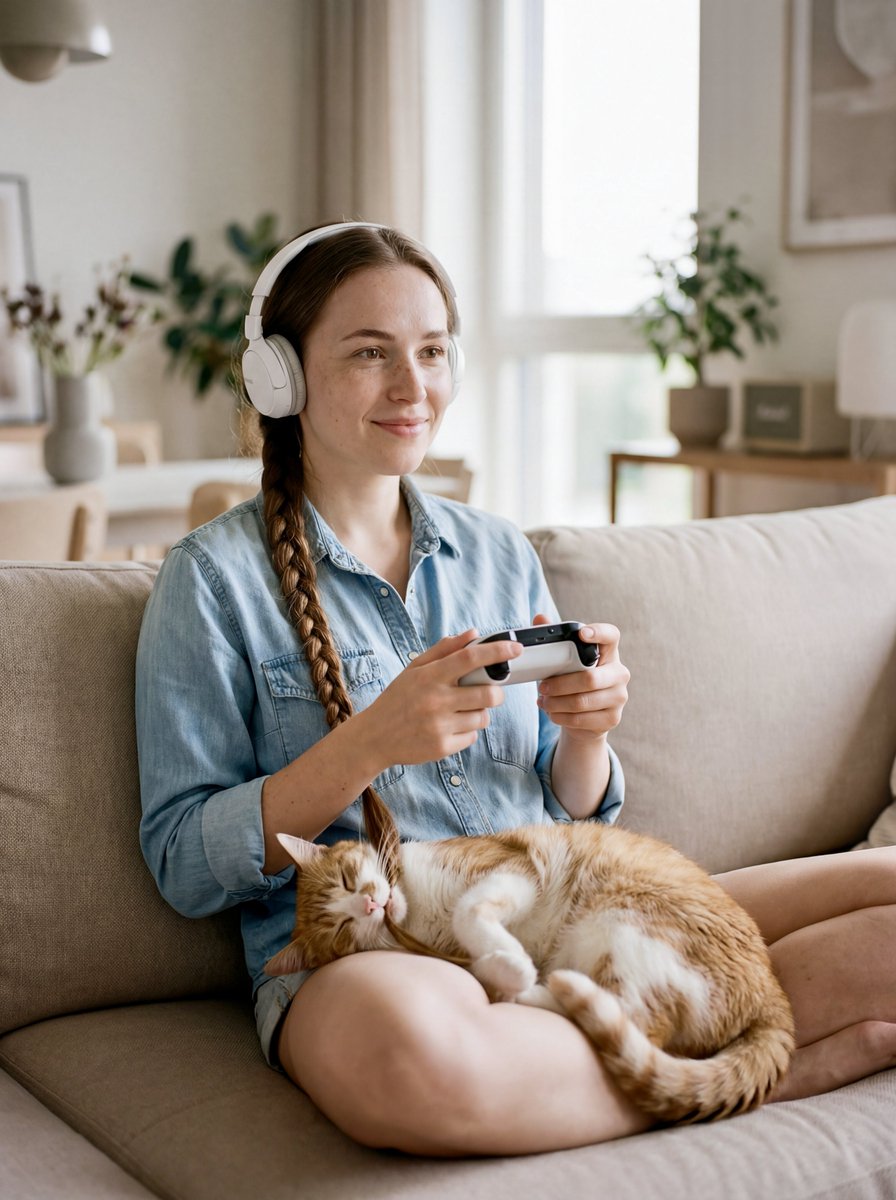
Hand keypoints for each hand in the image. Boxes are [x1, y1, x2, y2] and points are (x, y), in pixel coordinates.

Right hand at [356, 630, 522, 769]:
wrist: (374, 737)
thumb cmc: (397, 699)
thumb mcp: (414, 669)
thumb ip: (444, 650)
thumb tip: (474, 633)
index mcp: (429, 677)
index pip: (470, 658)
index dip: (497, 651)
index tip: (515, 647)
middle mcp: (436, 700)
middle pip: (488, 694)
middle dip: (496, 692)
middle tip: (488, 691)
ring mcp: (439, 726)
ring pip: (483, 718)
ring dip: (478, 713)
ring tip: (459, 712)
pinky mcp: (442, 747)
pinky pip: (472, 737)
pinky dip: (466, 732)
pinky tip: (448, 728)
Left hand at [532, 613, 628, 741]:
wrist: (585, 719)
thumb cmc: (573, 681)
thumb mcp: (564, 661)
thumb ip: (554, 640)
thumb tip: (539, 617)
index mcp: (609, 652)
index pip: (611, 636)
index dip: (599, 632)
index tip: (582, 634)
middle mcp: (619, 673)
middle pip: (590, 678)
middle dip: (561, 684)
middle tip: (542, 686)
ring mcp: (619, 697)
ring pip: (583, 701)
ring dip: (557, 703)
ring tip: (543, 701)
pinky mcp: (613, 718)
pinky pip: (582, 719)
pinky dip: (561, 717)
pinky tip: (552, 713)